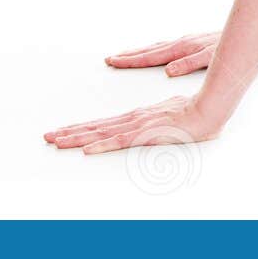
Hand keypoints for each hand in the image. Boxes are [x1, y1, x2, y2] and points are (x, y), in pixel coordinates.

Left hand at [44, 94, 222, 153]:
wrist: (209, 109)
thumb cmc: (194, 114)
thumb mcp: (170, 122)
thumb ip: (157, 127)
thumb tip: (146, 131)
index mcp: (137, 118)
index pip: (103, 125)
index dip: (81, 129)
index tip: (63, 132)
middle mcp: (133, 120)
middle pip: (96, 128)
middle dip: (70, 132)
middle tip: (48, 136)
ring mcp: (139, 127)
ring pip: (101, 133)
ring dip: (77, 138)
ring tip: (57, 141)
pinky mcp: (147, 134)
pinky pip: (120, 142)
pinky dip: (102, 145)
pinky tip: (87, 149)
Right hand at [104, 31, 219, 76]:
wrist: (246, 33)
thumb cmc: (229, 47)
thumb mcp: (212, 57)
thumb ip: (190, 64)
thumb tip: (169, 71)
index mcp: (182, 48)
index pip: (151, 57)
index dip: (131, 61)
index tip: (113, 61)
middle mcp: (181, 43)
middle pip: (149, 50)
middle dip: (129, 55)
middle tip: (110, 59)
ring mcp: (185, 42)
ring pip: (156, 47)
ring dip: (139, 52)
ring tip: (123, 56)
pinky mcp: (191, 43)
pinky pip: (166, 47)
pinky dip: (153, 50)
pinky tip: (152, 53)